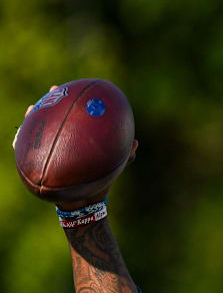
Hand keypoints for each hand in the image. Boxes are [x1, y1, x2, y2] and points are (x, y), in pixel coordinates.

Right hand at [16, 85, 138, 210]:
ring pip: (41, 131)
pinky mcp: (44, 162)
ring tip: (31, 110)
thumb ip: (125, 155)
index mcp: (85, 140)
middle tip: (53, 91)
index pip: (79, 116)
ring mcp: (55, 150)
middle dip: (54, 103)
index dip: (77, 101)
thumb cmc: (101, 182)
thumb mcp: (115, 166)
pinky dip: (22, 145)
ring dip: (35, 120)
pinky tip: (17, 140)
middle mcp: (69, 141)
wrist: (88, 202)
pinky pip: (28, 151)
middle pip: (59, 118)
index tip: (80, 90)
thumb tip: (135, 144)